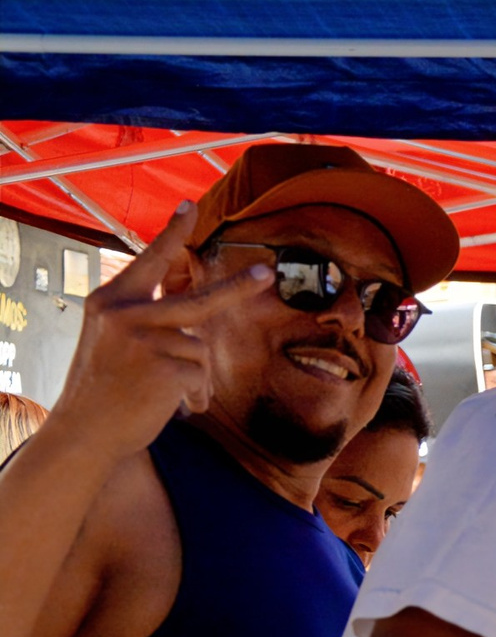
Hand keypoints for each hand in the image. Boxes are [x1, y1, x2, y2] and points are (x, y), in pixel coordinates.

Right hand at [48, 207, 276, 461]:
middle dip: (238, 287)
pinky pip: (202, 379)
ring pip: (201, 350)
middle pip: (199, 299)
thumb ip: (144, 319)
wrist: (85, 430)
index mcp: (110, 300)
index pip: (149, 261)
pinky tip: (175, 408)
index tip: (189, 206)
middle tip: (268, 273)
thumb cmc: (104, 388)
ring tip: (172, 395)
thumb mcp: (112, 340)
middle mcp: (124, 313)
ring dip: (197, 378)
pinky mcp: (163, 368)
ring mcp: (144, 339)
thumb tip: (194, 316)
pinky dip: (196, 397)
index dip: (171, 234)